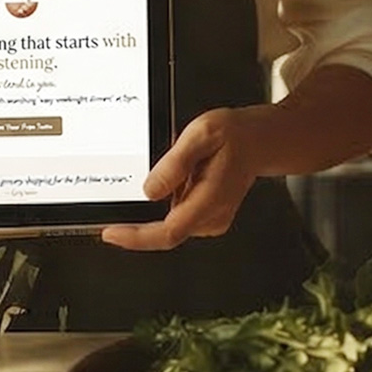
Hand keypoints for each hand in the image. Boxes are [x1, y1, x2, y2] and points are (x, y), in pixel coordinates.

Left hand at [99, 106, 272, 251]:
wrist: (261, 141)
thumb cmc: (235, 135)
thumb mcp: (202, 133)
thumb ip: (175, 163)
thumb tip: (150, 190)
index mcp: (210, 198)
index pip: (168, 231)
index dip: (136, 238)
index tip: (110, 233)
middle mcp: (212, 216)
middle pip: (165, 233)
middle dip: (136, 223)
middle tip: (115, 203)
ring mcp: (212, 221)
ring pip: (170, 225)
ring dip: (153, 210)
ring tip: (171, 173)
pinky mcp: (208, 219)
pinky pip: (177, 219)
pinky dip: (165, 207)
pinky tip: (174, 180)